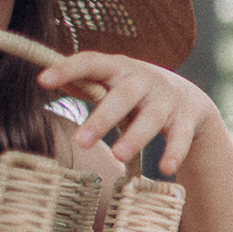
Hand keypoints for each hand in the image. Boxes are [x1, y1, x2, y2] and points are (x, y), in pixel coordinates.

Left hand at [37, 52, 217, 175]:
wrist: (190, 97)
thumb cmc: (137, 93)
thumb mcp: (113, 83)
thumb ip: (86, 83)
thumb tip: (45, 78)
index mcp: (120, 68)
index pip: (92, 62)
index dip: (68, 69)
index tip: (42, 80)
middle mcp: (145, 80)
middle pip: (123, 96)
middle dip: (102, 118)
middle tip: (81, 141)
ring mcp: (167, 99)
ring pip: (151, 118)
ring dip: (135, 137)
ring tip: (119, 156)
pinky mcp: (186, 119)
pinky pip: (181, 137)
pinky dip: (175, 152)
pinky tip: (165, 169)